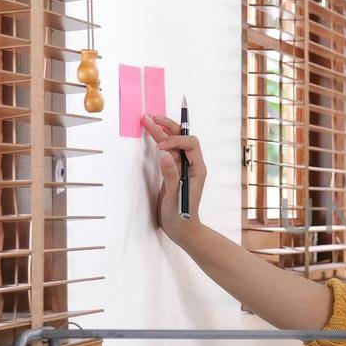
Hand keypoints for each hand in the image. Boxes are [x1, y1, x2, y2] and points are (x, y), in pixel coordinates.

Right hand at [141, 113, 205, 244]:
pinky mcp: (173, 171)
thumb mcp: (175, 197)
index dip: (175, 141)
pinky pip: (168, 152)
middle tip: (152, 117)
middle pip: (182, 138)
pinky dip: (159, 141)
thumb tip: (166, 155)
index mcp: (197, 169)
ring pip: (173, 143)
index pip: (190, 144)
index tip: (160, 148)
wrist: (182, 229)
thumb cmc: (181, 216)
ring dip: (161, 131)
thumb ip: (171, 176)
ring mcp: (182, 167)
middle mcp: (191, 165)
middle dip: (168, 126)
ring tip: (147, 119)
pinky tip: (151, 133)